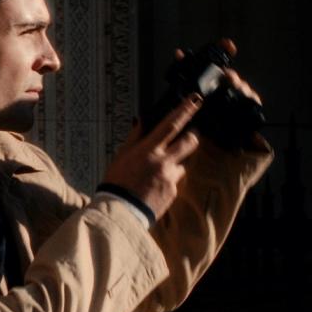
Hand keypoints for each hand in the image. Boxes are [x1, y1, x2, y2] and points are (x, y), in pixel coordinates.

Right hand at [101, 93, 201, 220]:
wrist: (120, 211)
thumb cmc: (117, 183)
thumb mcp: (121, 156)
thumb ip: (134, 137)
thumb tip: (141, 121)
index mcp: (148, 150)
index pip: (171, 125)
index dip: (185, 111)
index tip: (195, 100)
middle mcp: (163, 162)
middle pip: (189, 142)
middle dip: (191, 137)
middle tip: (189, 137)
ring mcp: (170, 178)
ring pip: (182, 165)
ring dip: (175, 165)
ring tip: (158, 174)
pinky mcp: (173, 193)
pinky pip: (175, 182)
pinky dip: (167, 183)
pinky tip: (154, 188)